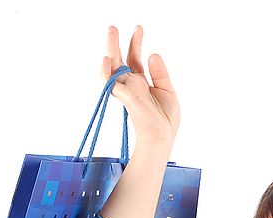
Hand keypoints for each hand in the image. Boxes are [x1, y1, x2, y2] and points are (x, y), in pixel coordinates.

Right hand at [102, 25, 179, 146]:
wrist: (162, 135)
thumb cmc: (165, 118)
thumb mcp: (167, 90)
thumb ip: (160, 72)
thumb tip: (153, 53)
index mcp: (141, 82)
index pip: (135, 58)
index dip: (136, 43)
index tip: (138, 28)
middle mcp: (131, 84)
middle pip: (120, 60)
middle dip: (118, 43)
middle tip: (113, 26)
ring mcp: (126, 89)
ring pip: (113, 67)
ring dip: (111, 49)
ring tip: (111, 31)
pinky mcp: (124, 96)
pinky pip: (111, 82)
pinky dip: (106, 71)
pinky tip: (105, 59)